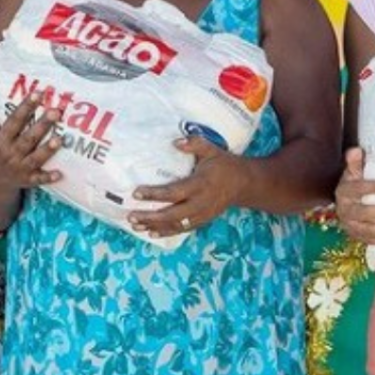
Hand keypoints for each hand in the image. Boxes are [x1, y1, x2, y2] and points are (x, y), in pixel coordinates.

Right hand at [0, 92, 62, 190]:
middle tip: (55, 112)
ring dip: (47, 150)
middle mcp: (10, 153)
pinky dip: (48, 178)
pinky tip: (59, 174)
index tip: (37, 94)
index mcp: (0, 140)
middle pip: (29, 138)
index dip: (26, 108)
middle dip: (42, 125)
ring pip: (36, 158)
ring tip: (59, 139)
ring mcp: (20, 168)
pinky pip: (38, 179)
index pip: (14, 121)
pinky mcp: (27, 180)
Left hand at [128, 137, 244, 237]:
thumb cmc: (223, 164)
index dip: (155, 194)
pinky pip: (183, 229)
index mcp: (200, 184)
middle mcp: (201, 203)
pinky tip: (151, 232)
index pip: (174, 192)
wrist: (243, 183)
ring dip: (154, 226)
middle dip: (150, 217)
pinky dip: (166, 232)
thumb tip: (176, 142)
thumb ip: (194, 144)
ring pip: (176, 225)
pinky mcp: (203, 221)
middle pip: (172, 214)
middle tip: (131, 216)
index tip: (137, 192)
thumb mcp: (211, 150)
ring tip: (135, 226)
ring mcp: (202, 214)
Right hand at [335, 147, 374, 245]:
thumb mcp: (355, 172)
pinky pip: (365, 240)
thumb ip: (355, 162)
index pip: (354, 189)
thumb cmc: (356, 184)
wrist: (348, 201)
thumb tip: (356, 150)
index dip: (369, 188)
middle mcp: (343, 208)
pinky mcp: (354, 234)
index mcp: (343, 191)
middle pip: (358, 212)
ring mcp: (348, 223)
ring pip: (362, 229)